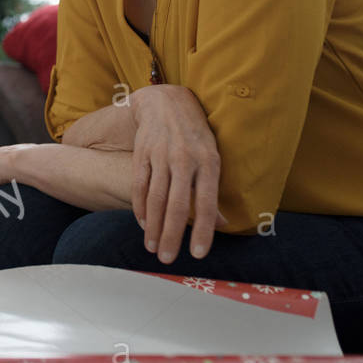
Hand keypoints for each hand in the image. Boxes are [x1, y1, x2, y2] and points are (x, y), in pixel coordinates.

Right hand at [130, 85, 226, 261]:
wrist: (166, 102)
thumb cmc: (196, 135)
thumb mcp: (213, 157)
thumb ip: (214, 190)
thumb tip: (223, 224)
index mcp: (208, 162)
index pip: (206, 203)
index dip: (203, 230)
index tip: (198, 254)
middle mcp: (185, 159)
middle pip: (176, 205)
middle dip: (172, 236)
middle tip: (167, 260)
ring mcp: (161, 155)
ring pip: (156, 198)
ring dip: (153, 227)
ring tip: (152, 248)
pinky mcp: (142, 153)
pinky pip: (139, 185)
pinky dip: (140, 207)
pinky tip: (143, 224)